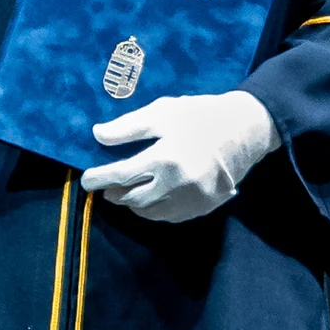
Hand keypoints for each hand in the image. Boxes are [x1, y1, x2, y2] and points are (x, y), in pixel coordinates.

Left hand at [79, 91, 281, 222]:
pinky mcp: (203, 208)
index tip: (85, 179)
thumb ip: (128, 127)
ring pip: (150, 212)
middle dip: (114, 193)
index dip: (99, 178)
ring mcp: (192, 200)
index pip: (121, 175)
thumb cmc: (199, 115)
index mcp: (165, 158)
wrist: (244, 130)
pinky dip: (154, 210)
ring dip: (132, 203)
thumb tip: (98, 136)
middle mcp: (178, 185)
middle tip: (103, 186)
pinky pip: (170, 216)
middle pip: (133, 198)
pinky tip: (148, 198)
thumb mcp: (161, 112)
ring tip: (123, 191)